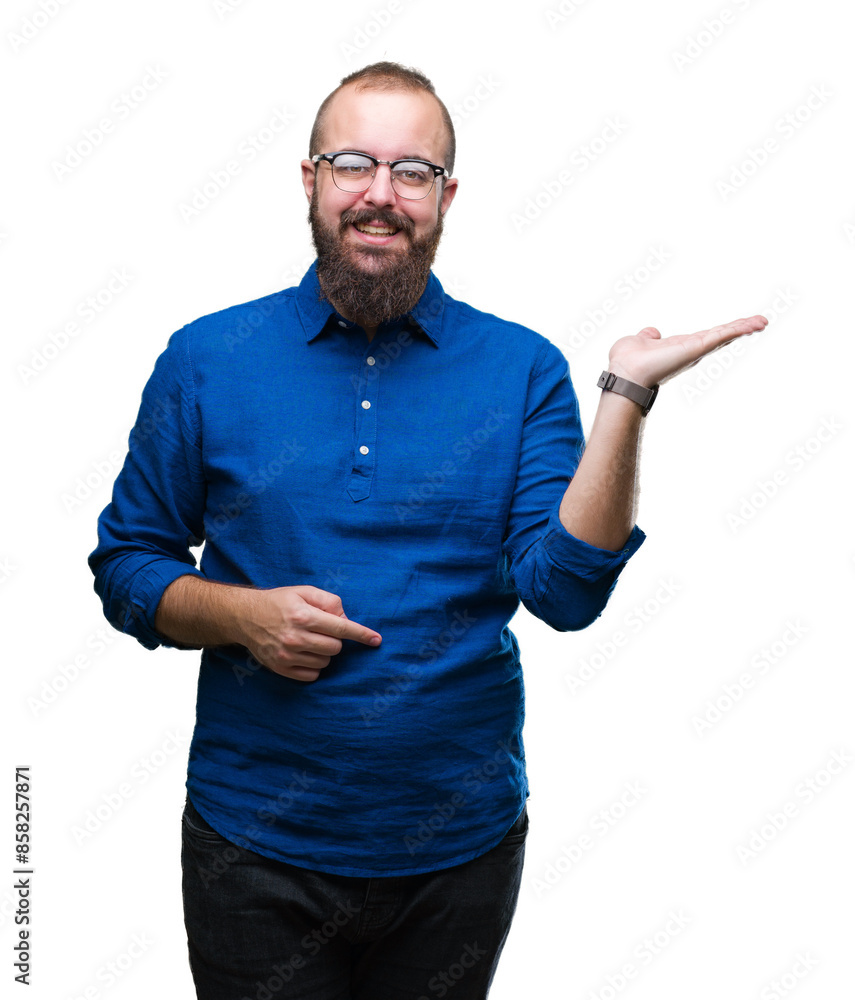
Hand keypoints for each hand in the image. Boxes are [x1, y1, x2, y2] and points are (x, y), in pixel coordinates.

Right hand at [240, 585, 381, 682]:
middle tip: (321, 630)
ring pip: (325, 662)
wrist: (245, 616)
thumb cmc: (280, 602)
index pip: (341, 628)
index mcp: (303, 616)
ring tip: (309, 640)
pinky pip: (312, 675)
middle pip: (335, 647)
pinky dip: (314, 666)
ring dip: (323, 653)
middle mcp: (295, 637)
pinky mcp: (281, 668)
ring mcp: (287, 655)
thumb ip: (329, 601)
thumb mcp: (304, 591)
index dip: (361, 634)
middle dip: (334, 639)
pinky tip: (304, 653)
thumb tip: (345, 620)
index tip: (376, 640)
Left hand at [607, 314, 767, 388]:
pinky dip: (738, 329)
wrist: (626, 372)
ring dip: (744, 327)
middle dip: (740, 329)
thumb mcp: (639, 341)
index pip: (705, 337)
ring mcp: (696, 350)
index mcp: (679, 347)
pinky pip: (721, 335)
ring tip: (763, 321)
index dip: (721, 331)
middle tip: (761, 322)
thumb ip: (647, 336)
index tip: (738, 326)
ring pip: (724, 335)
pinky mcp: (698, 348)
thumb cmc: (627, 361)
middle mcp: (691, 350)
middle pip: (720, 336)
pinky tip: (754, 324)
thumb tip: (651, 333)